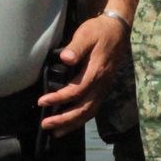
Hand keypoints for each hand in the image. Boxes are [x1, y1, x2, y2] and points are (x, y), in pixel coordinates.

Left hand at [36, 14, 129, 133]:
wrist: (118, 29)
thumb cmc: (99, 31)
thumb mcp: (86, 34)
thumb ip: (76, 47)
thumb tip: (66, 59)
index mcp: (96, 70)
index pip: (77, 90)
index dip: (59, 98)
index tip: (42, 101)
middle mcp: (102, 83)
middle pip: (85, 107)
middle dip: (65, 119)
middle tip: (46, 125)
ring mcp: (104, 86)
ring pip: (91, 111)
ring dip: (73, 123)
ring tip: (56, 131)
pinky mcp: (104, 87)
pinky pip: (94, 107)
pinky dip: (82, 118)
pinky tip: (71, 123)